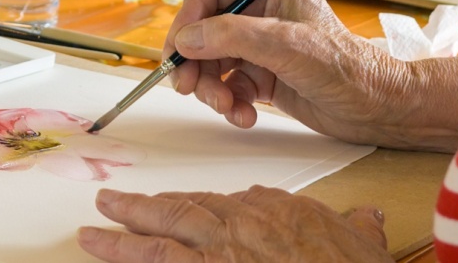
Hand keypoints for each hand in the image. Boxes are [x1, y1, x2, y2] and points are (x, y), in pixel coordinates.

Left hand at [78, 186, 389, 262]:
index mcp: (270, 209)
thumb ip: (354, 225)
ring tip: (90, 236)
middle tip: (108, 205)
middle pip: (180, 211)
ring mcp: (220, 253)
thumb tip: (366, 217)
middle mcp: (238, 224)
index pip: (224, 204)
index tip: (178, 210)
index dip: (195, 209)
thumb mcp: (359, 239)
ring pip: (160, 240)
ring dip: (122, 238)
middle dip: (142, 209)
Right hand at [163, 0, 430, 146]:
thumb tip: (186, 39)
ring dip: (210, 88)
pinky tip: (245, 116)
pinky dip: (229, 104)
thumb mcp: (287, 45)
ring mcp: (260, 48)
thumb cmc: (347, 67)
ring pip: (211, 62)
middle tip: (186, 86)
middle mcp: (261, 14)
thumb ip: (233, 37)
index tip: (181, 46)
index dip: (190, 14)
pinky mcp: (263, 78)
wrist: (377, 109)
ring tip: (227, 107)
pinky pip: (227, 87)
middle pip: (203, 28)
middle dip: (194, 60)